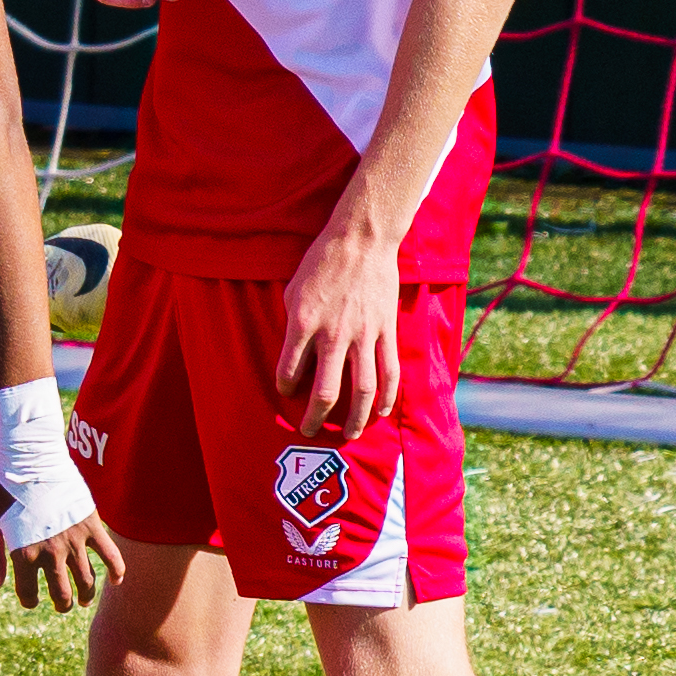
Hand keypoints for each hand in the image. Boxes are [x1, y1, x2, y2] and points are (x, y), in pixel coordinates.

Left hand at [0, 476, 121, 611]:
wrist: (30, 459)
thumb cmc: (4, 490)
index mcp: (23, 553)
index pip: (28, 592)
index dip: (29, 601)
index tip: (31, 601)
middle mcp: (50, 552)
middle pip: (62, 593)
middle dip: (62, 605)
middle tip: (63, 606)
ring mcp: (73, 541)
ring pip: (87, 581)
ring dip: (87, 595)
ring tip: (85, 601)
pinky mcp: (91, 526)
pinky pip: (111, 556)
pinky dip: (117, 571)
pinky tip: (117, 582)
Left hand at [276, 216, 401, 437]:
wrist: (361, 241)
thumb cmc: (321, 263)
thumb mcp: (292, 291)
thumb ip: (293, 326)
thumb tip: (294, 356)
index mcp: (303, 323)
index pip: (289, 369)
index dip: (285, 386)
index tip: (286, 391)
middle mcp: (333, 335)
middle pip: (326, 391)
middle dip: (315, 417)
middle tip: (308, 431)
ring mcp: (364, 335)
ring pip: (363, 389)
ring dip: (356, 417)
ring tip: (349, 434)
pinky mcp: (386, 331)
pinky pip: (390, 371)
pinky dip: (387, 396)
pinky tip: (382, 413)